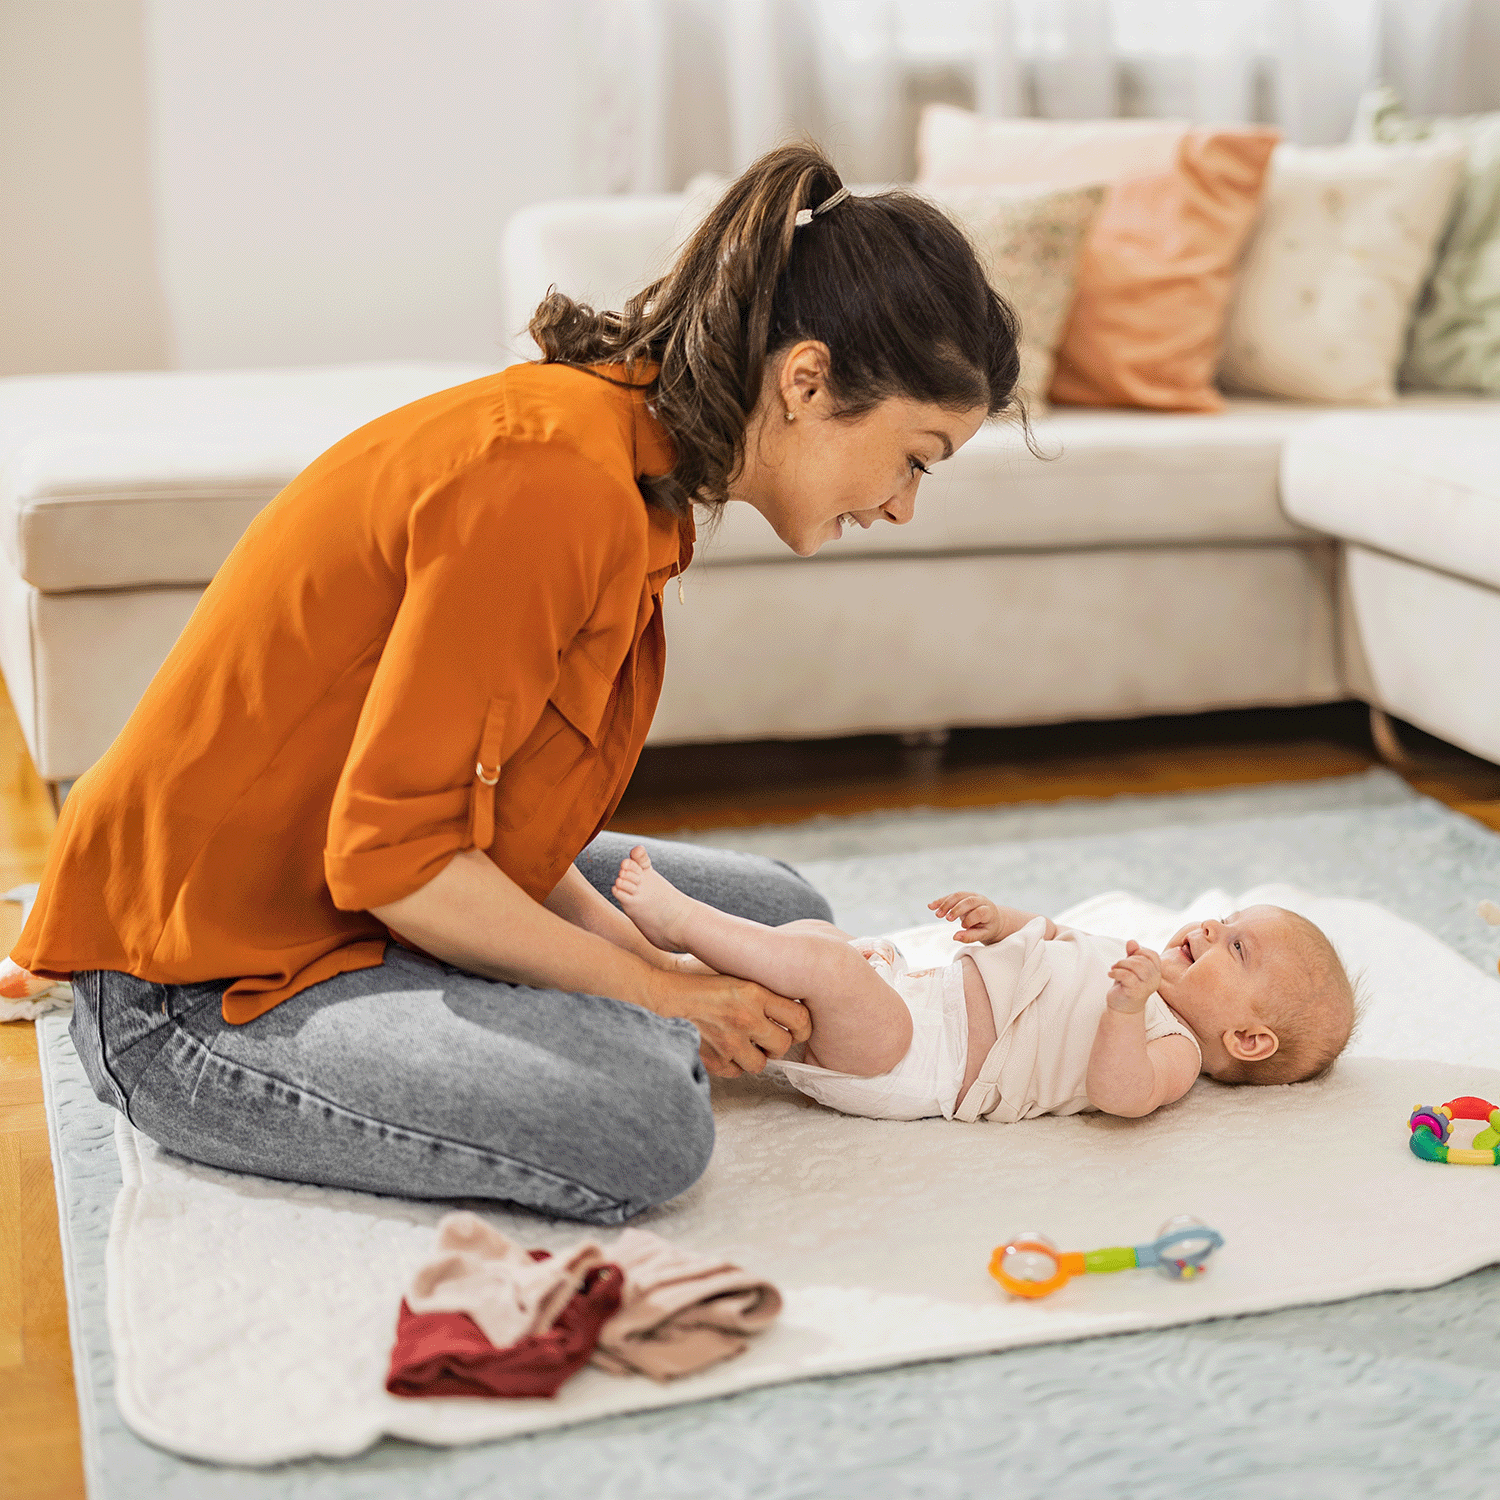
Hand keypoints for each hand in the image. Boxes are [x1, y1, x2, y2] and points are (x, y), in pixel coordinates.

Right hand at [653, 972, 810, 1077]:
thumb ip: (764, 993)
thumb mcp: (736, 976)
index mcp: (755, 991)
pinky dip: (730, 1064)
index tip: (797, 1029)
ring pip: (760, 1064)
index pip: (800, 1017)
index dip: (802, 1027)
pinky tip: (720, 1047)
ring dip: (752, 1056)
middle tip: (764, 1037)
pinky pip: (735, 1072)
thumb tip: (794, 1013)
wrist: (661, 996)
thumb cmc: (700, 985)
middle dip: (775, 1045)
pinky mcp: (713, 1060)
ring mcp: (729, 1041)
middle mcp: (745, 1017)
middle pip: (783, 1045)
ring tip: (738, 1041)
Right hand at [928, 892, 1004, 943]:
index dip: (970, 919)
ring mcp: (972, 896)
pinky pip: (951, 896)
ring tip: (938, 915)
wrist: (992, 918)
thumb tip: (955, 937)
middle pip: (968, 901)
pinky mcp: (963, 896)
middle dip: (956, 909)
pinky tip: (931, 906)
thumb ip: (970, 936)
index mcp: (988, 911)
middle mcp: (981, 900)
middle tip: (947, 919)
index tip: (963, 926)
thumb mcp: (983, 934)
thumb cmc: (988, 927)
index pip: (979, 912)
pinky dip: (941, 901)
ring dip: (946, 904)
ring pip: (958, 896)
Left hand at [1107, 940, 1161, 1013]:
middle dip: (1126, 959)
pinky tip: (1110, 974)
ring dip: (1121, 964)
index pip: (1152, 955)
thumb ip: (1132, 955)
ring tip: (1114, 969)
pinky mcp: (1136, 992)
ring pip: (1137, 966)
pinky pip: (1127, 976)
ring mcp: (1146, 987)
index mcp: (1156, 973)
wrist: (1122, 1009)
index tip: (1128, 959)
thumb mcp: (1129, 969)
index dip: (1139, 952)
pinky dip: (1116, 972)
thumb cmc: (1126, 987)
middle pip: (1143, 960)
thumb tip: (1132, 941)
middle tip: (1117, 965)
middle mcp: (1154, 980)